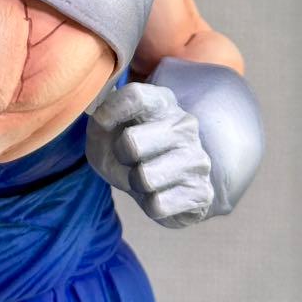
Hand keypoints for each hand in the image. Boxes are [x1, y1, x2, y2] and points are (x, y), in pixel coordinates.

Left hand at [86, 80, 213, 228]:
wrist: (165, 186)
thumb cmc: (129, 151)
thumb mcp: (106, 132)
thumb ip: (99, 122)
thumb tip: (102, 121)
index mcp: (162, 102)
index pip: (135, 96)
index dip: (110, 111)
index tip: (101, 122)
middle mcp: (185, 125)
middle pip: (131, 143)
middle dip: (120, 155)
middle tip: (128, 157)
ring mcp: (198, 158)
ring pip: (144, 178)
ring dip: (134, 183)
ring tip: (143, 176)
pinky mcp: (202, 192)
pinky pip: (157, 205)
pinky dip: (149, 204)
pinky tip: (159, 193)